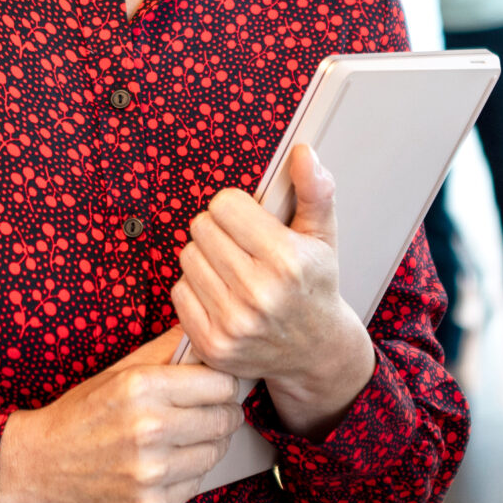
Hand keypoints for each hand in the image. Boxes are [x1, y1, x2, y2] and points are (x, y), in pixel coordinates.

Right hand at [0, 330, 241, 502]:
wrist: (39, 466)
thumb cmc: (82, 414)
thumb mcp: (118, 373)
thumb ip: (166, 351)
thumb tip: (206, 334)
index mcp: (142, 388)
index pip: (222, 384)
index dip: (223, 385)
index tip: (215, 389)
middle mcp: (149, 429)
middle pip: (225, 419)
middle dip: (221, 414)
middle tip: (206, 415)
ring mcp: (151, 472)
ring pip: (215, 453)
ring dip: (206, 446)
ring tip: (182, 440)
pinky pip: (196, 485)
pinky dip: (187, 475)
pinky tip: (164, 466)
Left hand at [173, 144, 374, 436]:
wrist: (316, 350)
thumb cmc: (315, 285)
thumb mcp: (323, 235)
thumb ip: (314, 190)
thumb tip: (302, 152)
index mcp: (287, 260)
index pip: (224, 204)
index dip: (237, 208)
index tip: (252, 223)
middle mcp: (259, 293)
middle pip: (201, 228)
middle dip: (220, 231)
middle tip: (243, 248)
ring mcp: (233, 323)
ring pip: (188, 258)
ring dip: (206, 258)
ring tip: (233, 270)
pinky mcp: (213, 345)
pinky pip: (179, 292)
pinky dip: (196, 289)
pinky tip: (223, 295)